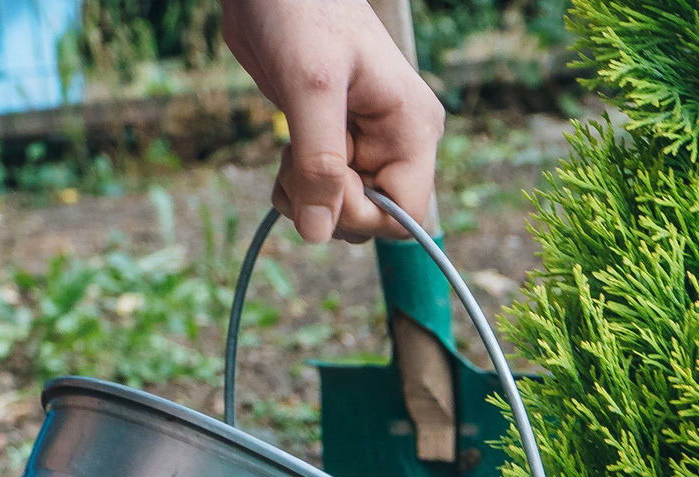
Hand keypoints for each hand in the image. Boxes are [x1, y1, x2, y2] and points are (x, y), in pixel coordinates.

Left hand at [222, 0, 443, 242]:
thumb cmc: (300, 13)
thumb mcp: (310, 88)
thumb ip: (319, 163)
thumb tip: (317, 232)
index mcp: (412, 129)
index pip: (405, 215)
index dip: (360, 215)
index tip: (322, 181)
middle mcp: (396, 141)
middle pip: (371, 217)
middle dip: (327, 204)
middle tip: (297, 159)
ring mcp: (365, 143)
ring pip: (342, 208)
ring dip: (306, 196)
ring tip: (289, 151)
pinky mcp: (334, 140)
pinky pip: (321, 189)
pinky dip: (296, 185)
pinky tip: (286, 152)